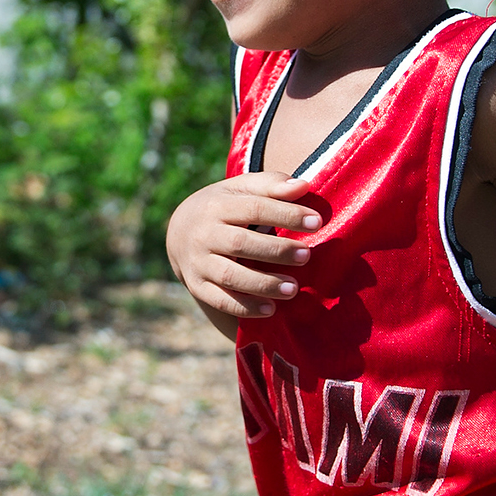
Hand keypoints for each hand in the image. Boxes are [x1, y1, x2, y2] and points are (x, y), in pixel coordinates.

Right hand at [164, 172, 320, 323]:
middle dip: (276, 250)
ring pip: (230, 275)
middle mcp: (204, 234)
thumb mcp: (240, 190)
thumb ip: (271, 185)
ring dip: (263, 284)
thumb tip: (303, 186)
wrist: (178, 233)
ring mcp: (198, 262)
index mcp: (217, 205)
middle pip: (241, 243)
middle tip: (306, 255)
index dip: (286, 214)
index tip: (316, 222)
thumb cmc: (223, 208)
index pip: (254, 208)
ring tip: (293, 288)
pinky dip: (245, 307)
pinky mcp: (197, 286)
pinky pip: (220, 301)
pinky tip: (271, 309)